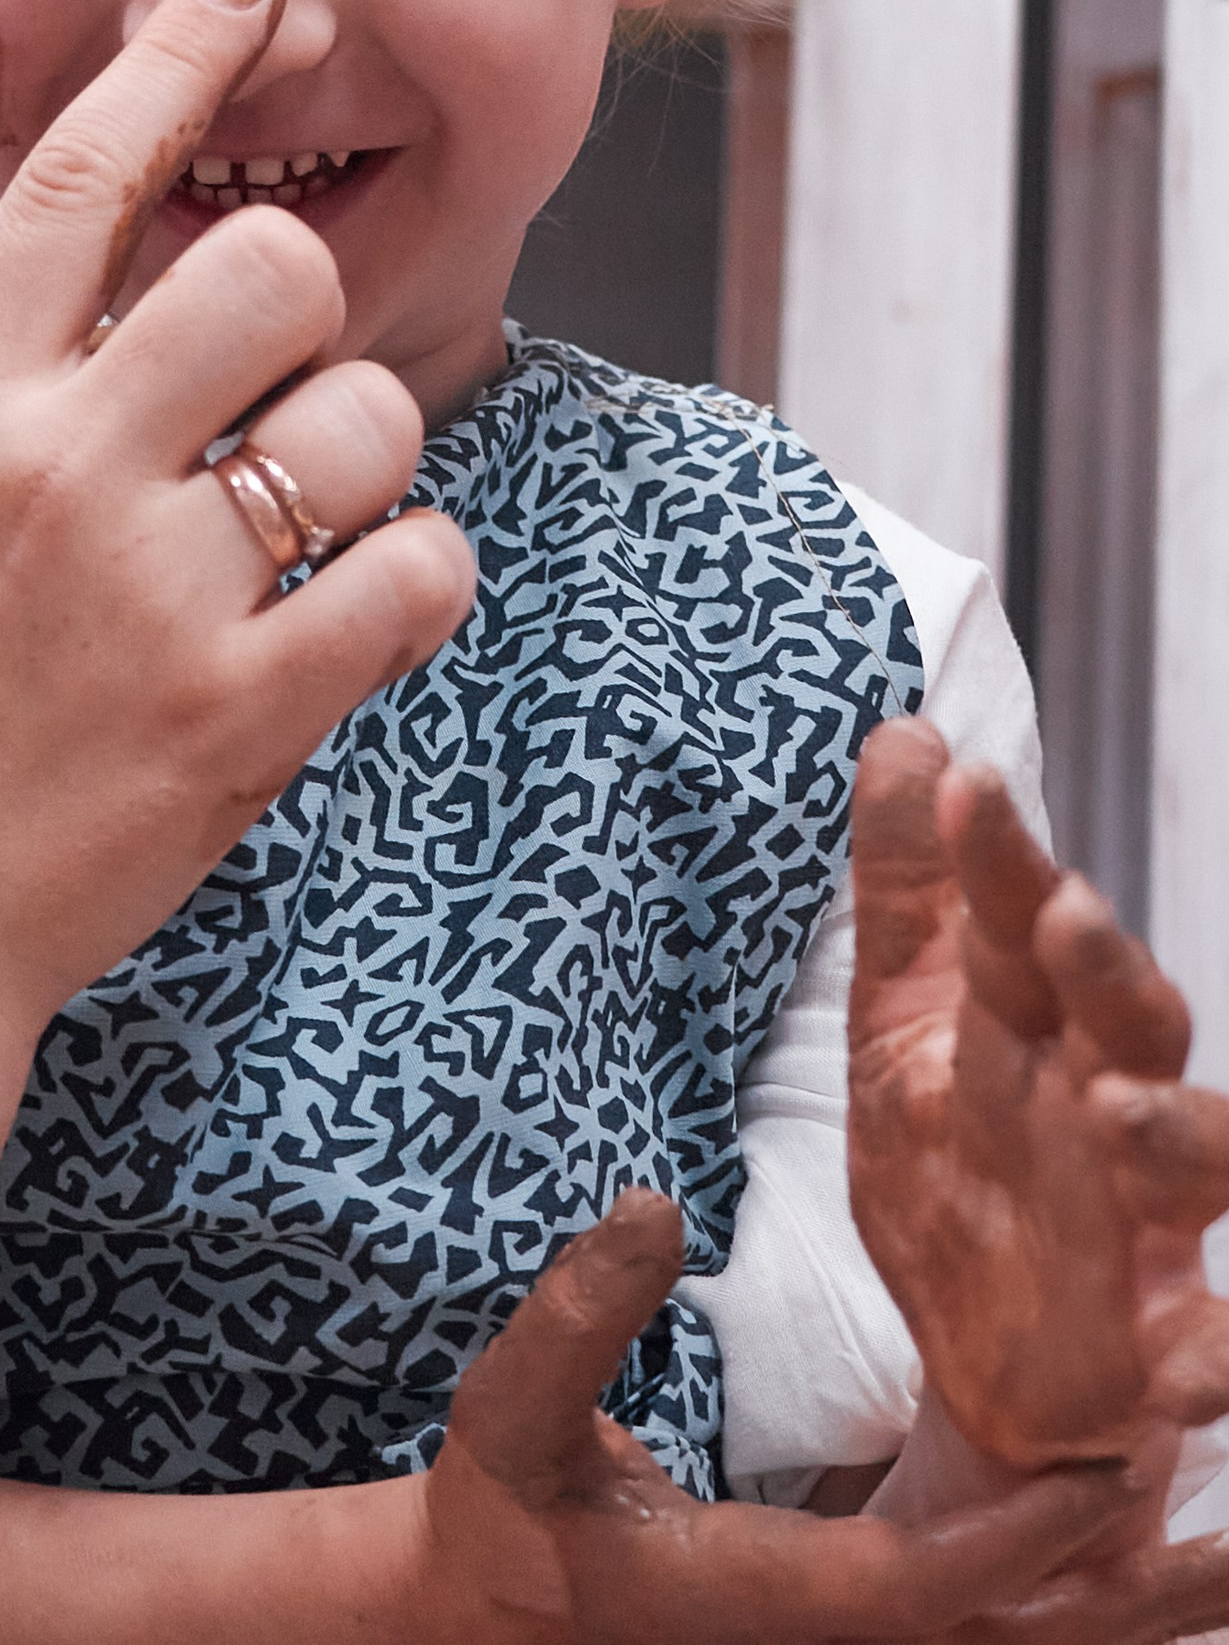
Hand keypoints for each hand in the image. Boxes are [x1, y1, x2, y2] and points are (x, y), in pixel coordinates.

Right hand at [0, 0, 476, 1063]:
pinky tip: (361, 612)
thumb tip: (46, 307)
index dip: (185, 52)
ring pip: (364, 421)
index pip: (83, 173)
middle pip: (266, 267)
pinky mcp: (238, 713)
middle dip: (301, 306)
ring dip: (361, 457)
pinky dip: (413, 582)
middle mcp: (56, 465)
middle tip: (270, 387)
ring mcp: (151, 589)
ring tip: (305, 525)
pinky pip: (411, 581)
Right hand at [421, 1190, 1174, 1644]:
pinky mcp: (845, 1635)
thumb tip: (656, 1207)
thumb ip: (579, 1317)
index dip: (1024, 1535)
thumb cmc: (508, 1513)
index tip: (1119, 1467)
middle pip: (1012, 1644)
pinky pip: (985, 1635)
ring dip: (1123, 1610)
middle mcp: (828, 1642)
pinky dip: (1067, 1608)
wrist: (494, 1615)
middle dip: (1129, 1597)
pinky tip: (1134, 1562)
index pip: (926, 1582)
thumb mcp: (512, 1414)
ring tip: (1224, 1553)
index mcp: (768, 1599)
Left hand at [847, 718, 1228, 1467]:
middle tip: (1066, 912)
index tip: (971, 781)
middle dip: (1103, 967)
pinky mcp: (1169, 1348)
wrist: (994, 1366)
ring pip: (1196, 1160)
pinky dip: (1219, 1356)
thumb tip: (908, 734)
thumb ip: (910, 891)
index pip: (1025, 923)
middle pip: (1127, 1017)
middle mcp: (1107, 1105)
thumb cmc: (966, 1161)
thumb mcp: (904, 1021)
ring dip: (1174, 1132)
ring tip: (1123, 1109)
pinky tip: (1194, 1361)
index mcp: (1037, 1026)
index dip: (1004, 858)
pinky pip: (1217, 1352)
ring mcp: (1148, 1224)